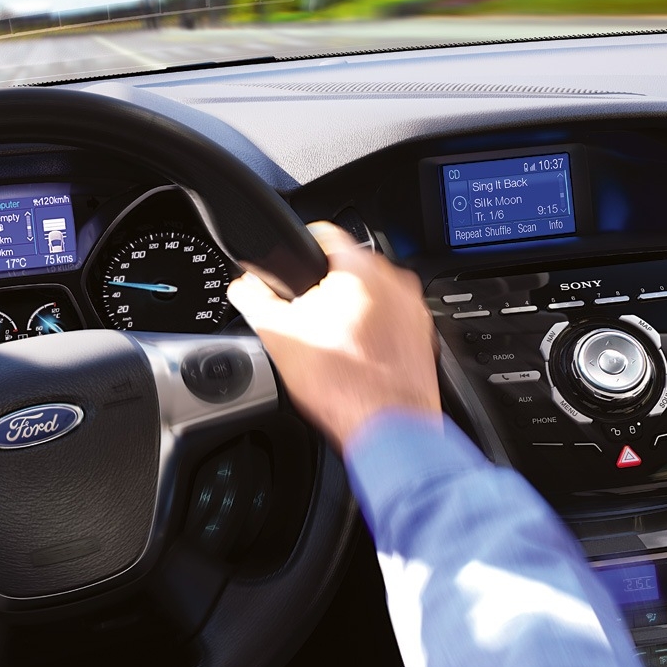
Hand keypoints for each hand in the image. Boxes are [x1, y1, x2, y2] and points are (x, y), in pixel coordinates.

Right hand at [227, 222, 440, 449]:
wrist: (388, 432)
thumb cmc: (342, 387)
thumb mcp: (277, 336)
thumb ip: (253, 299)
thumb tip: (242, 285)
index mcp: (360, 267)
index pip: (321, 234)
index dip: (296, 252)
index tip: (289, 274)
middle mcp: (396, 281)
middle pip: (346, 270)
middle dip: (324, 292)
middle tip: (307, 324)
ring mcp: (415, 311)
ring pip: (371, 298)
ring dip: (349, 315)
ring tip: (331, 349)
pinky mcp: (424, 338)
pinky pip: (390, 324)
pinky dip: (372, 336)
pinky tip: (355, 362)